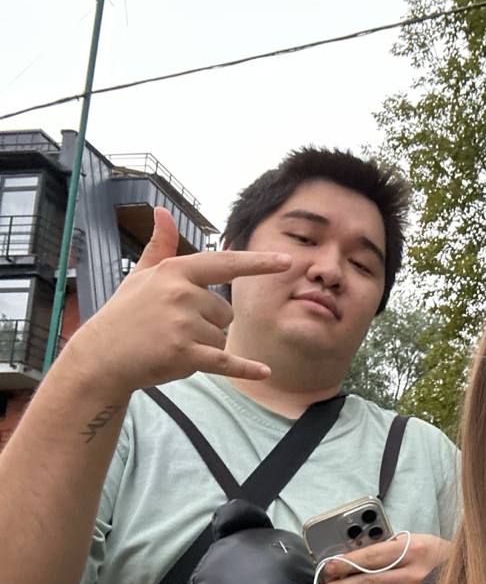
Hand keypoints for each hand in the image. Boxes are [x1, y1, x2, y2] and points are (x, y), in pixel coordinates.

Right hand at [66, 208, 291, 395]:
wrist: (101, 357)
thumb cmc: (124, 315)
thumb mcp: (140, 276)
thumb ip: (160, 246)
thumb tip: (162, 212)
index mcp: (175, 271)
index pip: (225, 263)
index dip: (258, 262)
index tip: (286, 261)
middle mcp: (181, 294)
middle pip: (225, 312)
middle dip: (208, 324)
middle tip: (173, 329)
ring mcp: (183, 325)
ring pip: (221, 337)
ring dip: (203, 346)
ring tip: (170, 344)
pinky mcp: (184, 354)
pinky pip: (225, 360)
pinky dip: (244, 368)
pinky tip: (264, 372)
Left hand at [315, 533, 451, 583]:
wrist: (473, 578)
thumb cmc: (442, 559)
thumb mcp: (422, 543)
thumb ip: (393, 548)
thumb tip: (357, 557)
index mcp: (414, 549)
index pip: (371, 555)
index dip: (346, 562)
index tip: (328, 567)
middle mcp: (415, 574)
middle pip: (369, 582)